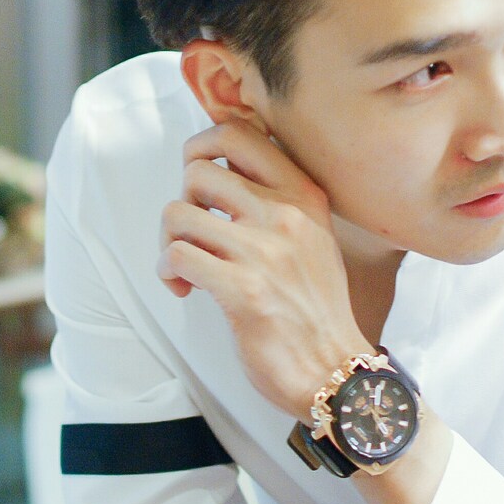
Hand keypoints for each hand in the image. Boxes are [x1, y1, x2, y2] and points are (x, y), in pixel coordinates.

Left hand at [158, 121, 368, 419]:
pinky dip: (167, 271)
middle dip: (183, 201)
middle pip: (197, 170)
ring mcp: (264, 251)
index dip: (201, 147)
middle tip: (194, 234)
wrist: (335, 370)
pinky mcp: (242, 290)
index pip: (237, 132)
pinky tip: (184, 289)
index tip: (199, 182)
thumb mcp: (312, 236)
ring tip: (186, 268)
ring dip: (169, 242)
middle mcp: (285, 213)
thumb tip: (219, 170)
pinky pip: (177, 255)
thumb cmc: (315, 306)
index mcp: (303, 193)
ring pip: (178, 213)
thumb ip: (278, 199)